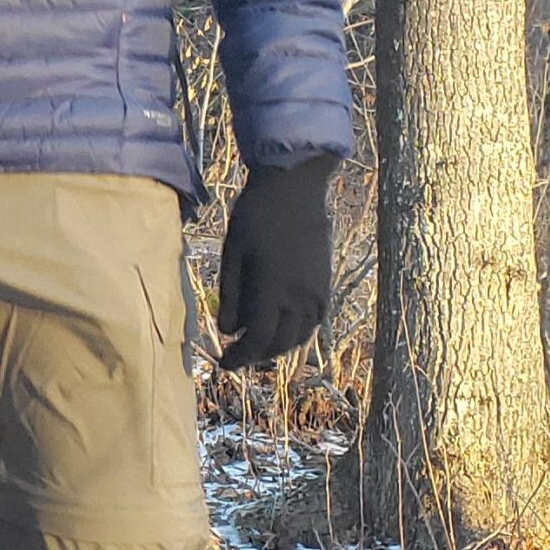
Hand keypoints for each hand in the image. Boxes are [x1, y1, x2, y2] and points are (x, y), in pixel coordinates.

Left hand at [214, 156, 335, 370]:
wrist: (295, 186)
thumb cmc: (255, 215)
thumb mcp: (233, 254)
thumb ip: (231, 296)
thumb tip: (228, 331)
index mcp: (273, 290)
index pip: (258, 339)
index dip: (240, 357)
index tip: (223, 363)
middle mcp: (301, 297)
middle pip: (280, 343)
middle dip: (256, 355)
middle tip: (236, 354)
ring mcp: (318, 291)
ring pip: (301, 336)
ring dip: (278, 347)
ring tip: (257, 344)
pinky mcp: (326, 282)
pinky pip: (315, 321)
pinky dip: (298, 332)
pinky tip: (282, 327)